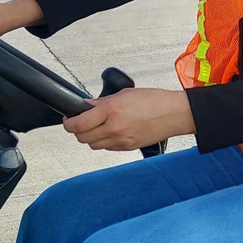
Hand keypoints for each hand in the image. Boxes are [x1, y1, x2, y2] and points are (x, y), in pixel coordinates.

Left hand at [62, 88, 195, 150]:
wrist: (174, 114)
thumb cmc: (154, 101)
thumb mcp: (124, 93)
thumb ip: (102, 102)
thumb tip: (87, 106)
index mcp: (111, 110)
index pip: (79, 123)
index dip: (69, 123)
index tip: (68, 119)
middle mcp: (114, 128)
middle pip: (83, 137)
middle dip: (77, 130)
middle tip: (80, 122)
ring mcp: (120, 140)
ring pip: (93, 145)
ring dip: (90, 137)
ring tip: (96, 126)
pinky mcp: (127, 148)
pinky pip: (107, 148)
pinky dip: (104, 141)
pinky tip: (110, 131)